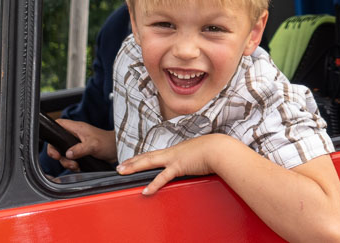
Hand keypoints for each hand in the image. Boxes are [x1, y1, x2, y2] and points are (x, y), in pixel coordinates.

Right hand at [46, 119, 116, 171]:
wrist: (118, 151)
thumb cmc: (108, 143)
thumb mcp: (93, 145)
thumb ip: (80, 149)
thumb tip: (68, 154)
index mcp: (77, 128)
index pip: (59, 124)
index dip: (53, 134)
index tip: (54, 148)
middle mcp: (75, 135)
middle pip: (58, 143)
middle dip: (60, 154)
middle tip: (66, 160)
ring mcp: (78, 144)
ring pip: (64, 153)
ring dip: (67, 162)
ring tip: (76, 165)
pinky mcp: (81, 152)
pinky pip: (71, 159)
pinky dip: (73, 165)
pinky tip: (79, 166)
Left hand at [116, 134, 231, 194]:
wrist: (219, 149)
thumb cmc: (213, 150)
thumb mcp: (200, 153)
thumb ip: (193, 157)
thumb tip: (195, 161)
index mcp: (176, 150)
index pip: (155, 154)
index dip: (142, 157)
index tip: (133, 160)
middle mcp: (172, 152)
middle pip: (147, 156)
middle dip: (132, 161)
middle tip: (120, 166)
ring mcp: (174, 158)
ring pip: (149, 162)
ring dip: (134, 166)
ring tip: (123, 171)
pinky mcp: (179, 166)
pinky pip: (163, 177)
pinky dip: (154, 184)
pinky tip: (145, 191)